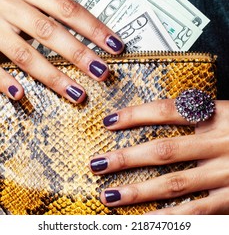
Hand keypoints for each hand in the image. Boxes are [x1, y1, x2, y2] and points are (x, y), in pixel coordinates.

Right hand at [0, 0, 123, 101]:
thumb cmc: (8, 0)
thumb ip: (53, 11)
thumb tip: (92, 35)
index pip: (68, 9)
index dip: (93, 29)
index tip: (115, 46)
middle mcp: (8, 2)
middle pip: (49, 32)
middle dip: (79, 54)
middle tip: (101, 72)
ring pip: (25, 54)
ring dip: (53, 76)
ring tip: (77, 94)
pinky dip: (4, 81)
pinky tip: (21, 94)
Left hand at [90, 100, 228, 213]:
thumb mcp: (228, 112)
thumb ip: (199, 113)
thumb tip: (162, 113)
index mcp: (219, 116)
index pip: (168, 111)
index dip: (136, 115)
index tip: (109, 121)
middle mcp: (221, 144)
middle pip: (164, 151)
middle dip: (127, 158)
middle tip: (96, 164)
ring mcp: (227, 175)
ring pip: (175, 185)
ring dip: (139, 192)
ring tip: (109, 196)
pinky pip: (197, 212)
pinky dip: (170, 218)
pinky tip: (146, 221)